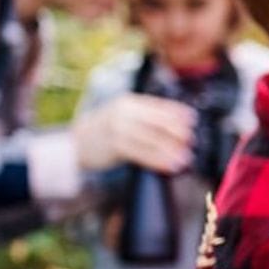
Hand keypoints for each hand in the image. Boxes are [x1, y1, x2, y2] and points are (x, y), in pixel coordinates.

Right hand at [74, 93, 195, 173]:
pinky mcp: (115, 146)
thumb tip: (175, 124)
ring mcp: (119, 128)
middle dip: (177, 131)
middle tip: (192, 140)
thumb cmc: (104, 130)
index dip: (177, 112)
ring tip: (186, 158)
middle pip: (157, 122)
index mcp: (129, 102)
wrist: (75, 143)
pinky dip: (158, 160)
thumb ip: (144, 117)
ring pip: (152, 139)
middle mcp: (124, 112)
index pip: (158, 105)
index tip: (193, 119)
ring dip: (171, 150)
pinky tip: (170, 166)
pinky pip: (142, 154)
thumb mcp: (122, 115)